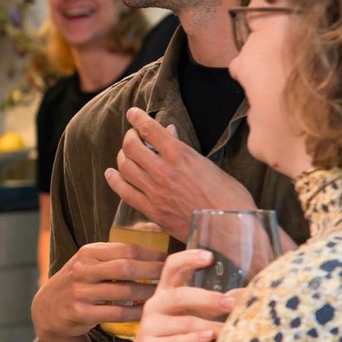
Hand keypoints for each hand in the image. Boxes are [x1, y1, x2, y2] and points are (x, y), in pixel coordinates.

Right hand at [31, 241, 165, 341]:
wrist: (48, 309)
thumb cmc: (78, 283)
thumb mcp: (88, 262)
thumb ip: (113, 254)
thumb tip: (152, 240)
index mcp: (87, 253)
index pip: (125, 249)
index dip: (151, 254)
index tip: (168, 259)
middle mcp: (81, 270)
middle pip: (125, 268)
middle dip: (152, 272)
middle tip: (170, 276)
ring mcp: (80, 292)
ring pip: (123, 291)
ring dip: (147, 294)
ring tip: (162, 295)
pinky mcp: (80, 313)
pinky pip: (116, 313)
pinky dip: (135, 313)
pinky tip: (146, 312)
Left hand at [105, 108, 256, 241]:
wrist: (229, 229)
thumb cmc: (229, 197)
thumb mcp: (209, 166)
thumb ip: (186, 150)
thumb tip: (169, 132)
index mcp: (181, 156)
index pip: (151, 130)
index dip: (138, 118)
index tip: (132, 112)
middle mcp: (164, 171)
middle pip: (132, 147)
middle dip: (129, 137)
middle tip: (132, 136)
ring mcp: (155, 192)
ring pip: (125, 167)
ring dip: (122, 157)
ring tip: (125, 154)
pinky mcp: (151, 210)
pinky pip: (124, 192)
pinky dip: (115, 180)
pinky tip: (111, 174)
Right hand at [124, 249, 232, 341]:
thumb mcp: (195, 320)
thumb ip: (214, 306)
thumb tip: (246, 294)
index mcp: (165, 294)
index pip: (171, 268)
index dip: (188, 259)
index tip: (209, 256)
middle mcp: (154, 306)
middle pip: (178, 295)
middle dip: (207, 298)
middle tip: (231, 303)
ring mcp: (149, 328)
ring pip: (180, 321)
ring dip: (207, 324)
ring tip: (229, 330)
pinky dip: (191, 340)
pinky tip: (208, 338)